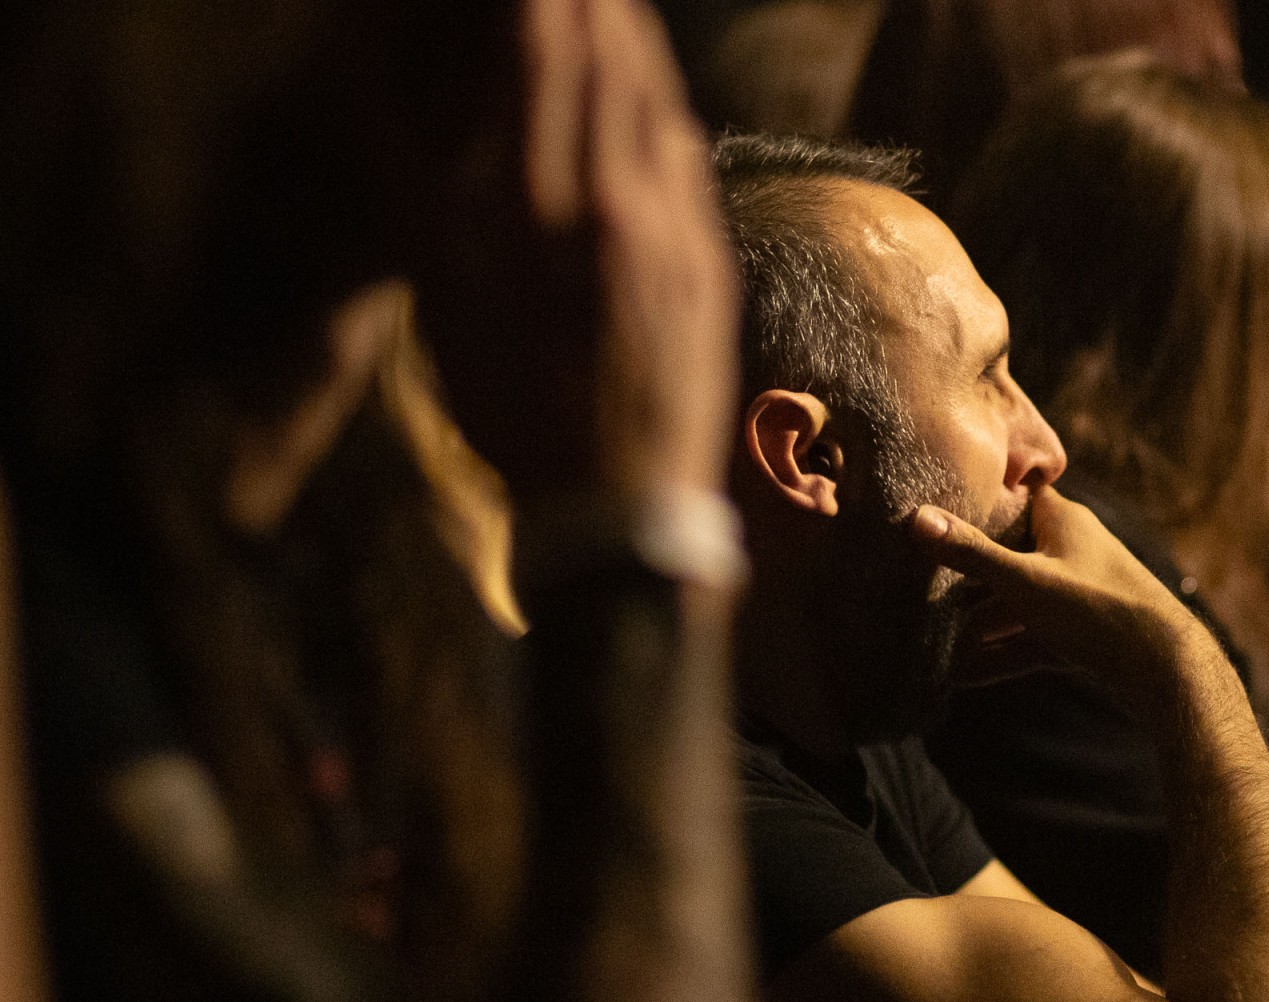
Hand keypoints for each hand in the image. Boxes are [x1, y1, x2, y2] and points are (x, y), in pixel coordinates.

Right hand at [422, 0, 736, 514]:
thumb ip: (422, 191)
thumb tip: (383, 96)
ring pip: (655, 106)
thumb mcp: (444, 304)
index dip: (536, 2)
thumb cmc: (514, 415)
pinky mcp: (711, 266)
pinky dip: (663, 113)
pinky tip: (652, 97)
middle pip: (607, 67)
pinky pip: (688, 166)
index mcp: (534, 213)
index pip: (542, 63)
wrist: (622, 511)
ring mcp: (675, 234)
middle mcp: (613, 208)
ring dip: (632, 44)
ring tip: (609, 4)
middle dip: (589, 3)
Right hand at [910, 490, 1209, 712]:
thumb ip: (971, 554)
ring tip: (929, 645)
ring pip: (1016, 605)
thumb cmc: (1099, 609)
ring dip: (977, 626)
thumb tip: (915, 517)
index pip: (1011, 496)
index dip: (974, 500)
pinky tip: (961, 678)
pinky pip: (1030, 640)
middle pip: (1006, 556)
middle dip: (963, 577)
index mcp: (1061, 520)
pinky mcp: (1080, 635)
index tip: (930, 509)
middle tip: (913, 588)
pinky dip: (1000, 655)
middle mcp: (1069, 551)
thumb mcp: (1026, 580)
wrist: (1165, 669)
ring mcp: (1075, 595)